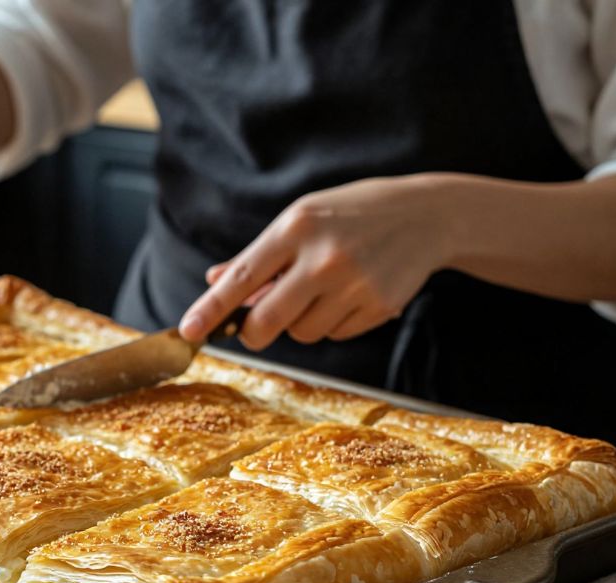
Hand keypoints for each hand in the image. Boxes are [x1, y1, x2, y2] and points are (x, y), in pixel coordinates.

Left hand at [179, 175, 454, 349]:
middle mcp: (324, 258)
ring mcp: (354, 284)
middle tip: (254, 328)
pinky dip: (332, 323)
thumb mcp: (302, 219)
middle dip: (253, 333)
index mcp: (297, 228)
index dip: (211, 309)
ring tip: (320, 291)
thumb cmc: (352, 214)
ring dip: (299, 323)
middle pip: (267, 322)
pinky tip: (349, 294)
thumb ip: (258, 255)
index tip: (188, 330)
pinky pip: (335, 335)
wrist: (426, 215)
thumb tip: (215, 281)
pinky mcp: (379, 306)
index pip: (242, 277)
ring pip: (302, 333)